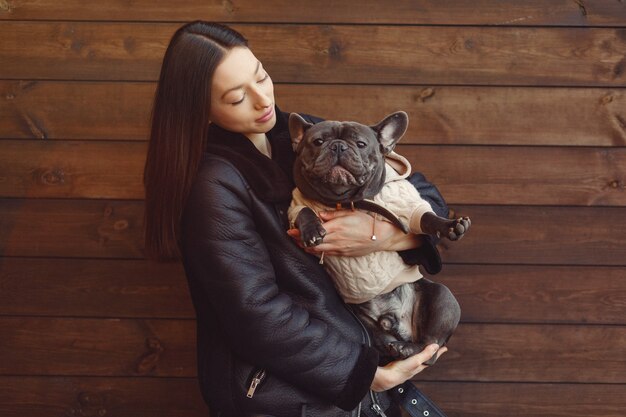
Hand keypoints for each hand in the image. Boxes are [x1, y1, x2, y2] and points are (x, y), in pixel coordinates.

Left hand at [287, 210, 420, 255]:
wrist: (379, 237)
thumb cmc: (365, 222)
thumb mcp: (349, 213)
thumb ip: (333, 214)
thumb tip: (319, 215)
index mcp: (336, 227)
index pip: (313, 231)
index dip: (301, 232)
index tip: (291, 230)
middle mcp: (335, 239)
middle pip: (313, 241)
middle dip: (300, 240)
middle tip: (291, 237)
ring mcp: (338, 248)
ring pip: (318, 250)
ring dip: (307, 247)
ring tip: (299, 243)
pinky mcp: (342, 253)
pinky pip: (326, 254)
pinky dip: (317, 252)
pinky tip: (312, 249)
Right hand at [371, 344, 446, 391]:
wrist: (387, 377)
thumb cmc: (401, 371)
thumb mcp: (415, 361)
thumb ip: (425, 354)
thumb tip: (436, 346)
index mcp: (420, 366)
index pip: (432, 358)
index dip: (438, 353)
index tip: (445, 348)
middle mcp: (414, 367)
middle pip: (425, 359)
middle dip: (430, 353)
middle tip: (434, 347)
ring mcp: (407, 366)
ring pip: (417, 359)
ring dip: (421, 353)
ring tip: (422, 348)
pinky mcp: (400, 364)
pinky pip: (408, 358)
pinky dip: (411, 354)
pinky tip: (407, 352)